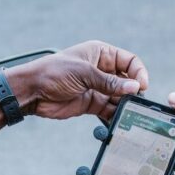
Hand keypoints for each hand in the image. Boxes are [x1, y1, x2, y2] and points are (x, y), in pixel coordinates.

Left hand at [8, 41, 148, 121]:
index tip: (142, 85)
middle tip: (138, 102)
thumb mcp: (83, 73)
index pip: (129, 60)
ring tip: (132, 113)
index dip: (139, 72)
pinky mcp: (92, 104)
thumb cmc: (53, 73)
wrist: (32, 91)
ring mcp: (98, 88)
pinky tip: (122, 121)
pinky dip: (116, 115)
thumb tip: (135, 87)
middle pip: (128, 80)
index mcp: (101, 54)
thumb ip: (109, 82)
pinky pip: (110, 110)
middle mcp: (102, 70)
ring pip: (120, 97)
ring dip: (127, 105)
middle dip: (134, 91)